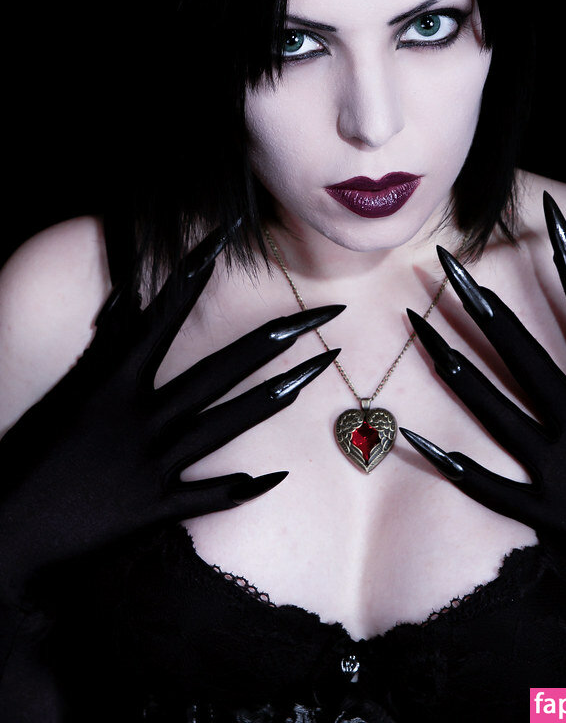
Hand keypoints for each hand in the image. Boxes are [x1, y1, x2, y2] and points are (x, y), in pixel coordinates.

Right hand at [0, 230, 341, 605]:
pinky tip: (277, 476)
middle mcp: (141, 417)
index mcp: (113, 382)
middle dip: (276, 340)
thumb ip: (105, 348)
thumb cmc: (29, 454)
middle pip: (221, 370)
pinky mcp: (154, 507)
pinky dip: (242, 488)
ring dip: (276, 396)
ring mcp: (153, 463)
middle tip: (325, 315)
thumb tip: (131, 300)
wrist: (7, 534)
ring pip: (228, 423)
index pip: (164, 316)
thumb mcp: (67, 392)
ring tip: (319, 373)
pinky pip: (209, 496)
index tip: (227, 239)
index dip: (195, 275)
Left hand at [401, 193, 565, 602]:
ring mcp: (559, 466)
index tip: (546, 218)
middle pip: (522, 351)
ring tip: (416, 327)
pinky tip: (414, 438)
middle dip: (482, 302)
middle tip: (444, 262)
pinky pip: (490, 486)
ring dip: (452, 363)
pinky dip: (452, 464)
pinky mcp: (547, 510)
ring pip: (493, 406)